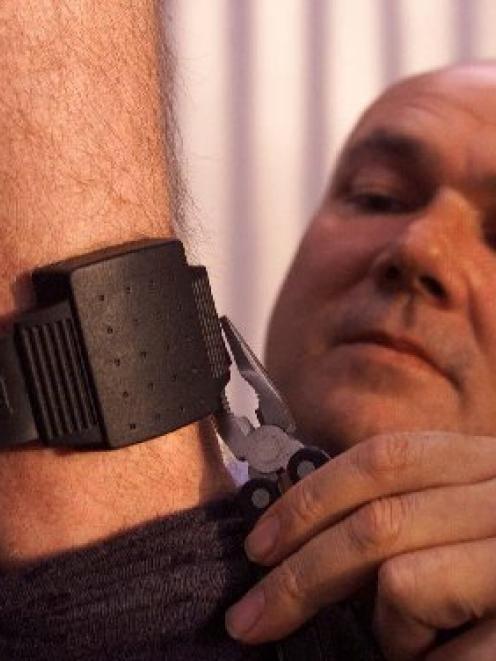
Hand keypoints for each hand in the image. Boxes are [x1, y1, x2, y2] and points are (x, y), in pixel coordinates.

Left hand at [225, 432, 495, 659]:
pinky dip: (415, 655)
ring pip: (402, 577)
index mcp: (487, 465)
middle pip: (377, 518)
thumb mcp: (465, 525)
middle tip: (249, 619)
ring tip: (401, 647)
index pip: (384, 459)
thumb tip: (307, 544)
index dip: (310, 498)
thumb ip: (412, 517)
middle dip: (297, 575)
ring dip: (380, 626)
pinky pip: (438, 636)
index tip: (259, 544)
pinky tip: (436, 657)